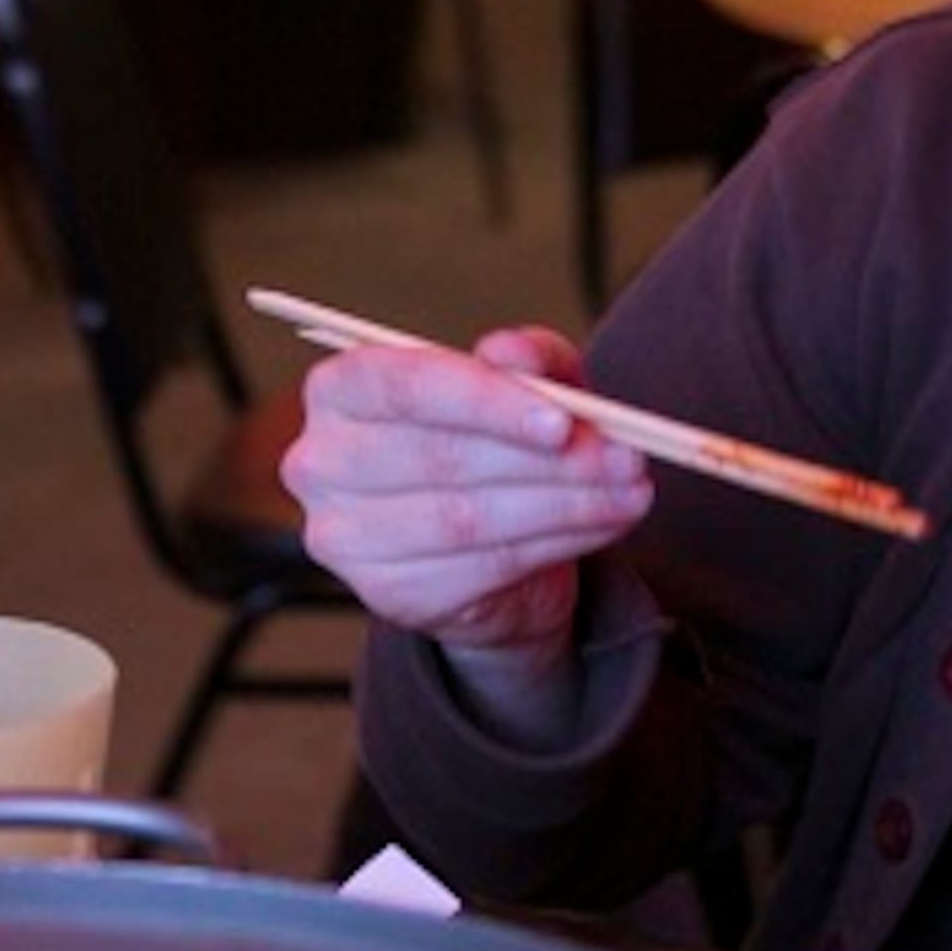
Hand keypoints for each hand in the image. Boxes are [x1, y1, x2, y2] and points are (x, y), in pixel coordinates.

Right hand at [278, 326, 653, 664]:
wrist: (478, 549)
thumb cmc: (489, 444)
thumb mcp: (520, 386)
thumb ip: (527, 357)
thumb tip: (516, 356)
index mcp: (339, 390)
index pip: (403, 386)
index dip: (483, 401)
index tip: (562, 421)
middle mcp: (321, 462)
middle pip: (440, 458)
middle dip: (546, 461)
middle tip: (625, 458)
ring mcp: (345, 537)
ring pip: (467, 519)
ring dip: (565, 506)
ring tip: (630, 493)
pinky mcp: (388, 594)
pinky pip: (482, 569)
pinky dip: (555, 545)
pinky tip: (601, 525)